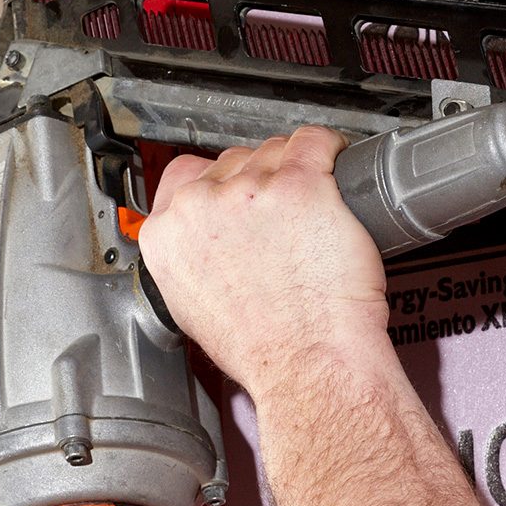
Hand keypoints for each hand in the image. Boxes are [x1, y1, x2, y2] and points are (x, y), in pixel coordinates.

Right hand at [138, 127, 389, 391]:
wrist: (308, 363)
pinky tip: (336, 166)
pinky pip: (315, 142)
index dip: (218, 183)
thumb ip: (190, 261)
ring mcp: (251, 192)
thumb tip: (207, 243)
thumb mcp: (193, 308)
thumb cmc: (263, 348)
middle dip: (259, 182)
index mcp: (168, 235)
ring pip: (274, 151)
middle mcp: (203, 206)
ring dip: (295, 170)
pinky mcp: (301, 185)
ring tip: (313, 210)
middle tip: (284, 217)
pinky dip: (330, 149)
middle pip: (234, 161)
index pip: (184, 175)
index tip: (237, 193)